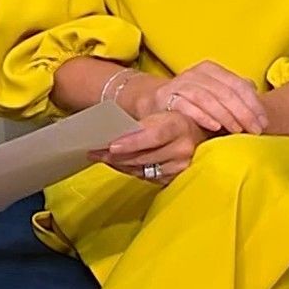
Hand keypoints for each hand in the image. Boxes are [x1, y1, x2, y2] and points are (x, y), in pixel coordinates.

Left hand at [89, 111, 211, 184]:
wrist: (195, 129)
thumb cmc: (170, 116)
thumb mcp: (159, 111)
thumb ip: (140, 123)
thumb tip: (111, 132)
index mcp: (179, 125)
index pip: (154, 135)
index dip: (132, 142)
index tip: (111, 146)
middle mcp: (183, 148)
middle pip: (145, 156)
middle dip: (116, 155)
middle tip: (94, 151)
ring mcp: (181, 166)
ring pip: (143, 169)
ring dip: (119, 164)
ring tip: (99, 156)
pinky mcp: (176, 177)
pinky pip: (147, 176)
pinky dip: (129, 169)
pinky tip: (116, 163)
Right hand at [127, 60, 267, 134]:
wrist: (155, 103)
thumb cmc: (192, 102)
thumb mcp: (215, 94)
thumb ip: (235, 93)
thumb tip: (257, 95)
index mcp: (211, 69)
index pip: (238, 84)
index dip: (253, 103)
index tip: (264, 122)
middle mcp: (196, 73)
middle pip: (225, 91)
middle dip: (243, 112)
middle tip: (255, 130)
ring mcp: (180, 84)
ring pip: (208, 97)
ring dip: (225, 115)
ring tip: (238, 130)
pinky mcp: (167, 97)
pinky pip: (187, 106)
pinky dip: (202, 116)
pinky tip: (215, 127)